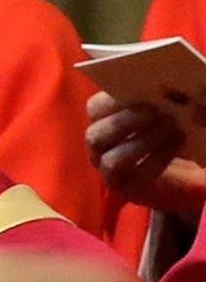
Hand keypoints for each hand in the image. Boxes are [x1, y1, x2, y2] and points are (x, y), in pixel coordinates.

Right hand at [87, 91, 205, 212]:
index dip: (111, 100)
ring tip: (170, 127)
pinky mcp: (130, 190)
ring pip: (112, 160)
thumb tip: (188, 97)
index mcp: (102, 122)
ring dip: (141, 142)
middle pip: (95, 136)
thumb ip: (167, 102)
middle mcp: (100, 149)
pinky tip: (178, 142)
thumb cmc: (172, 132)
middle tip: (154, 112)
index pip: (94, 109)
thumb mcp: (168, 111)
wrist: (188, 170)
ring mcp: (112, 173)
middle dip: (123, 123)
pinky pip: (137, 177)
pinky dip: (158, 159)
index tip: (139, 90)